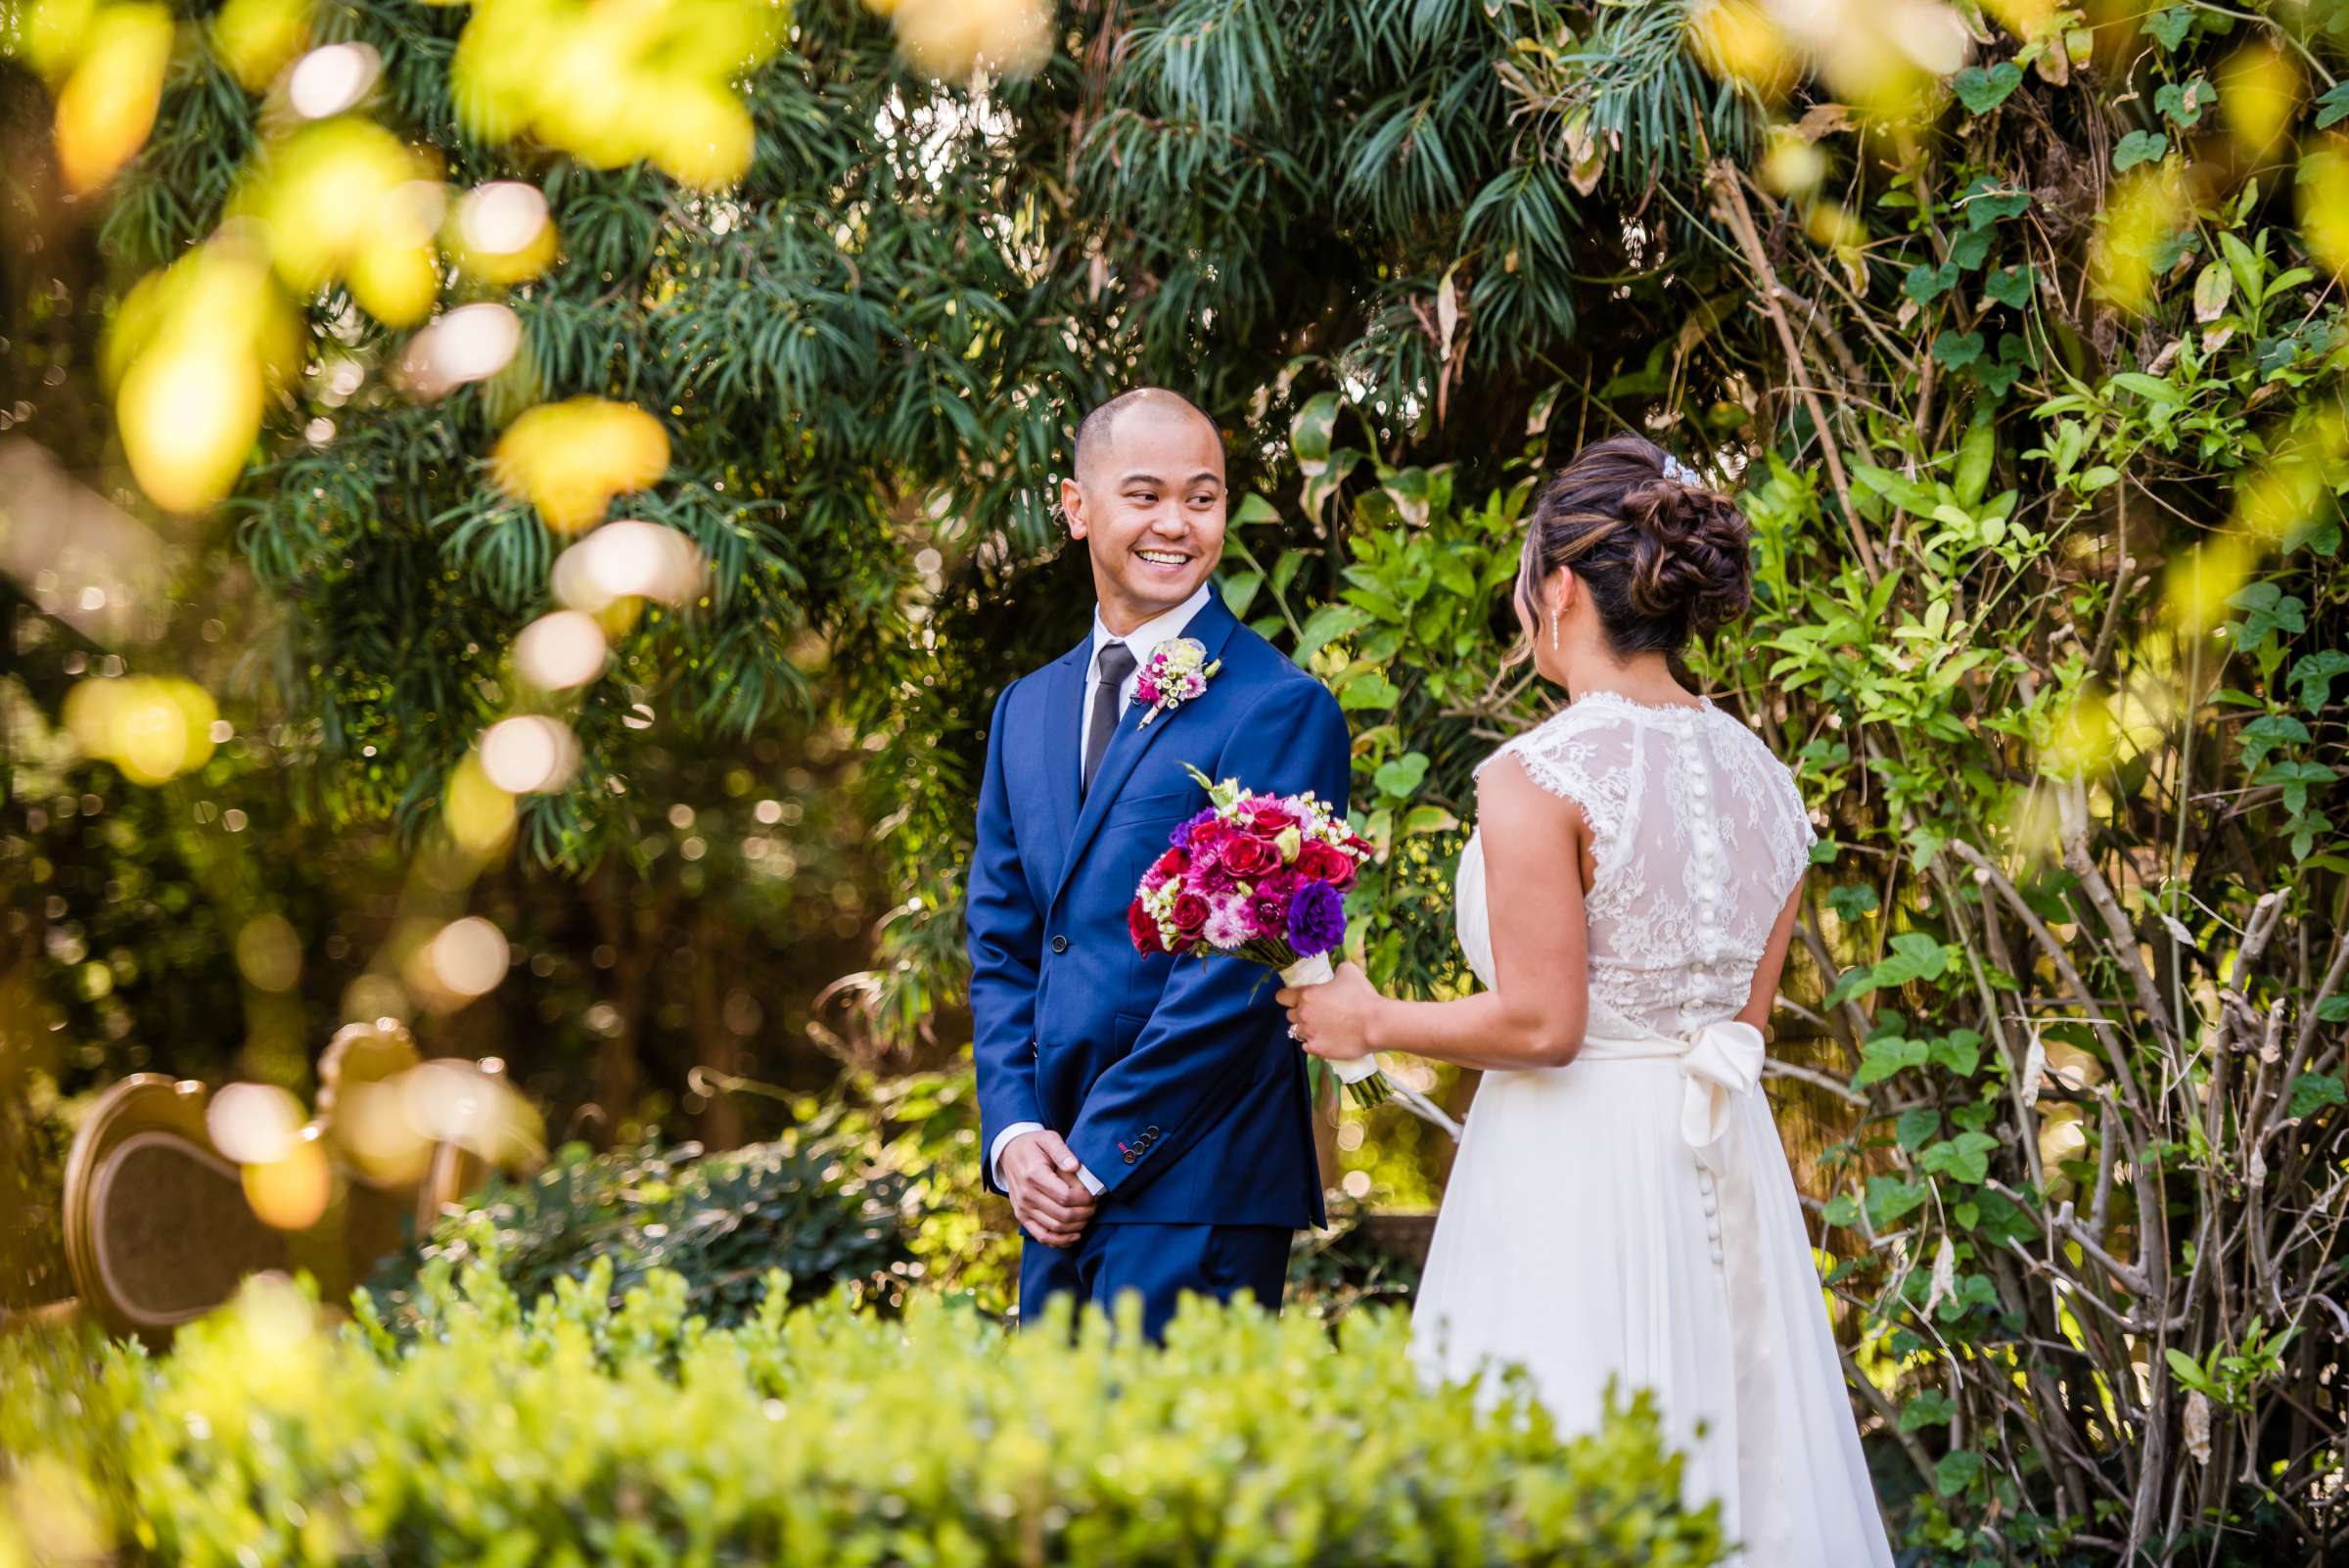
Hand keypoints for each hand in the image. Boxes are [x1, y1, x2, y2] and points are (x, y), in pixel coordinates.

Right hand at [1000, 1129, 1096, 1247]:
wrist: (1008, 1152)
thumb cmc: (1033, 1144)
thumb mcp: (1048, 1138)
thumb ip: (1062, 1152)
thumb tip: (1075, 1166)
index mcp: (1034, 1175)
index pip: (1065, 1196)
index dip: (1084, 1199)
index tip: (1094, 1195)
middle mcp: (1026, 1195)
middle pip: (1062, 1215)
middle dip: (1084, 1214)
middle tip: (1095, 1207)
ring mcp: (1022, 1208)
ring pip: (1055, 1228)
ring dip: (1076, 1226)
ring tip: (1088, 1217)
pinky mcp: (1021, 1216)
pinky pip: (1042, 1236)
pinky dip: (1060, 1240)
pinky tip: (1075, 1236)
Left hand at [1275, 960, 1379, 1062]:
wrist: (1376, 1024)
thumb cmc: (1363, 996)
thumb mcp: (1348, 971)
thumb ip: (1335, 971)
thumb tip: (1334, 975)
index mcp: (1306, 995)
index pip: (1281, 997)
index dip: (1288, 996)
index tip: (1294, 998)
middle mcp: (1303, 1015)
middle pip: (1289, 1015)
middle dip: (1299, 1013)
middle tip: (1315, 1012)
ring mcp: (1309, 1034)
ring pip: (1297, 1032)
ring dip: (1306, 1028)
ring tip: (1321, 1027)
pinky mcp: (1318, 1049)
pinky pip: (1307, 1046)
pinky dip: (1313, 1043)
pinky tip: (1325, 1039)